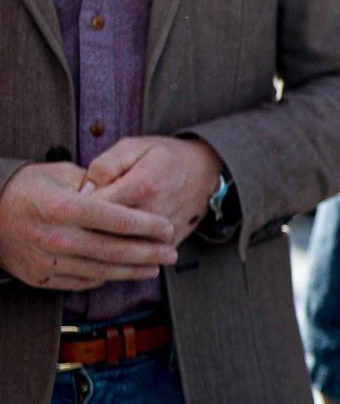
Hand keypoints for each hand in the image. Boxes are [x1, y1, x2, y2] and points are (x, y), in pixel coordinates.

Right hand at [0, 162, 177, 290]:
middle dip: (149, 253)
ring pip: (102, 271)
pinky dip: (106, 277)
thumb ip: (97, 184)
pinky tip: (122, 272)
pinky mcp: (41, 278)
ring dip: (133, 271)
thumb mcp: (61, 174)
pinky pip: (82, 281)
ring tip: (155, 267)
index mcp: (64, 208)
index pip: (117, 219)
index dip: (148, 225)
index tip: (168, 228)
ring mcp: (48, 261)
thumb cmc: (28, 188)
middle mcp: (56, 237)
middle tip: (171, 253)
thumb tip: (129, 194)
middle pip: (115, 250)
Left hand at [85, 135, 226, 245]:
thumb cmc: (166, 156)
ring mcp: (164, 232)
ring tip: (88, 234)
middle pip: (103, 233)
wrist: (208, 170)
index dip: (73, 208)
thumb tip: (82, 192)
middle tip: (72, 222)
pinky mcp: (171, 242)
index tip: (66, 204)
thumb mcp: (133, 146)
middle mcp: (153, 213)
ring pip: (119, 249)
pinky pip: (139, 256)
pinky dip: (121, 253)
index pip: (92, 209)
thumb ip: (104, 165)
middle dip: (82, 230)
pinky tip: (110, 243)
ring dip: (100, 246)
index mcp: (141, 186)